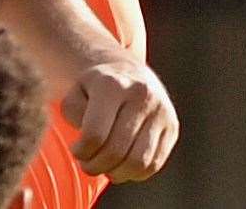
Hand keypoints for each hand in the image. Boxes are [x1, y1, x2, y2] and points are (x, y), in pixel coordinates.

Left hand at [62, 57, 178, 181]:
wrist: (127, 72)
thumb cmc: (94, 89)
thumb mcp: (74, 94)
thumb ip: (74, 115)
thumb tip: (86, 143)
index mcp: (112, 85)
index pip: (95, 134)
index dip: (82, 151)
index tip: (76, 150)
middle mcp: (141, 95)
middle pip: (116, 150)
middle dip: (96, 166)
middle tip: (87, 165)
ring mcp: (160, 111)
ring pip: (139, 162)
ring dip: (117, 173)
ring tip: (104, 168)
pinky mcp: (172, 126)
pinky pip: (154, 164)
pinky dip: (135, 173)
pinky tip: (121, 166)